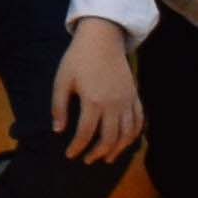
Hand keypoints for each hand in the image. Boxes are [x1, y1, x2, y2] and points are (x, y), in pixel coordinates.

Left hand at [52, 16, 144, 160]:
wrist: (103, 38)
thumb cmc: (78, 58)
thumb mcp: (62, 80)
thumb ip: (59, 106)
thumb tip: (58, 130)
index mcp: (93, 101)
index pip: (85, 133)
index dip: (77, 147)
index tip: (70, 155)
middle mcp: (113, 104)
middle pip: (109, 139)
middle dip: (97, 153)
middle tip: (87, 160)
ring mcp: (127, 101)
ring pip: (127, 134)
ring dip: (118, 149)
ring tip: (107, 158)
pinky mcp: (134, 96)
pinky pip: (139, 121)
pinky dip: (134, 135)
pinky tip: (126, 142)